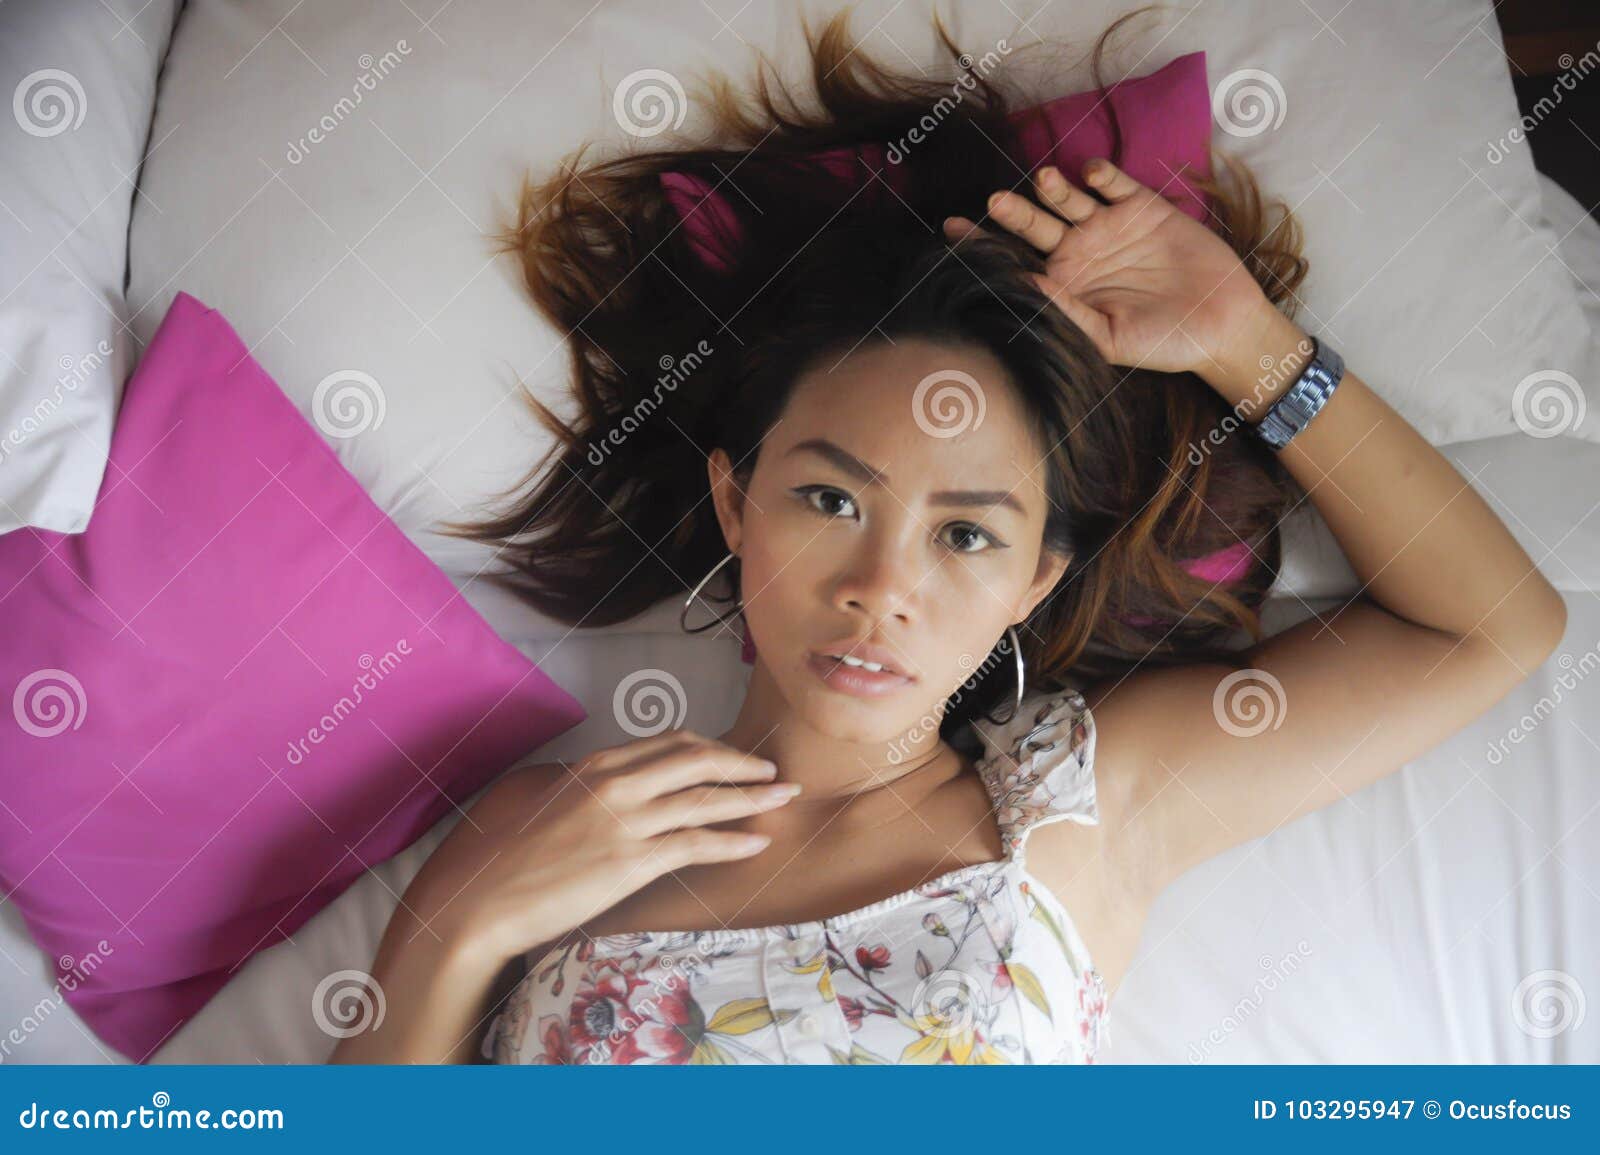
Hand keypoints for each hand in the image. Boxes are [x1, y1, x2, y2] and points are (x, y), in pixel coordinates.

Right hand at [412, 730, 800, 965]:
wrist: (477, 900)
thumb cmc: (496, 852)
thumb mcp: (535, 795)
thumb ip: (576, 781)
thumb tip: (599, 779)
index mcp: (596, 763)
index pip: (670, 742)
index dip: (712, 747)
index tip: (735, 756)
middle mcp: (616, 783)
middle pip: (698, 761)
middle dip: (743, 764)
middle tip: (773, 771)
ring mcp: (626, 822)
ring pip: (706, 799)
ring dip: (752, 797)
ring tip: (783, 797)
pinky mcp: (631, 863)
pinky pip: (696, 844)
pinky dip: (733, 841)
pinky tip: (756, 843)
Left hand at [944, 158, 1273, 380]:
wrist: (1220, 326)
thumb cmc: (1161, 343)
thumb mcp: (1108, 338)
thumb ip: (1065, 311)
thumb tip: (1022, 286)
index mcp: (1063, 284)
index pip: (1013, 261)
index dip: (982, 245)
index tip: (951, 230)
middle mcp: (1079, 252)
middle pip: (1034, 225)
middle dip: (1013, 212)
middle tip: (994, 201)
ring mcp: (1109, 227)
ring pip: (1069, 199)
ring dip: (1053, 188)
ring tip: (1042, 180)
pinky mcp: (1142, 207)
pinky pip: (1115, 184)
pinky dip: (1101, 175)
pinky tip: (1090, 175)